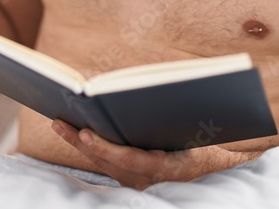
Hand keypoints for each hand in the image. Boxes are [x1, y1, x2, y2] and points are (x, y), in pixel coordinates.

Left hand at [51, 120, 244, 189]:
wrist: (219, 172)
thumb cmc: (212, 148)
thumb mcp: (202, 136)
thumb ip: (178, 121)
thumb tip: (153, 95)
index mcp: (170, 168)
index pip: (132, 160)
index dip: (106, 148)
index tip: (85, 133)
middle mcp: (151, 180)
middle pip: (109, 162)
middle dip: (82, 142)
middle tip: (60, 123)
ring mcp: (141, 182)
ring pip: (104, 164)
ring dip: (80, 144)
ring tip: (59, 123)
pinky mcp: (134, 179)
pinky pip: (108, 164)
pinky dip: (91, 148)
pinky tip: (75, 133)